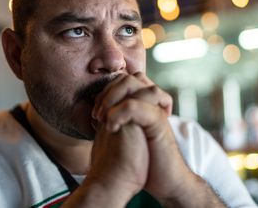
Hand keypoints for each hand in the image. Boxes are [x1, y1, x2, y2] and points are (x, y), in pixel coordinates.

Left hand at [92, 73, 192, 201]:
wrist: (165, 181)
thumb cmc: (144, 161)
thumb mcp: (126, 135)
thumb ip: (116, 118)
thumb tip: (93, 111)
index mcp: (144, 103)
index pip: (122, 79)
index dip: (105, 91)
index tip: (95, 113)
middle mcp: (152, 102)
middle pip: (127, 77)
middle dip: (107, 92)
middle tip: (97, 115)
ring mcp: (156, 108)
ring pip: (133, 83)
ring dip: (111, 98)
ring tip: (102, 119)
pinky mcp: (158, 121)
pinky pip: (135, 105)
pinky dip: (119, 112)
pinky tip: (111, 128)